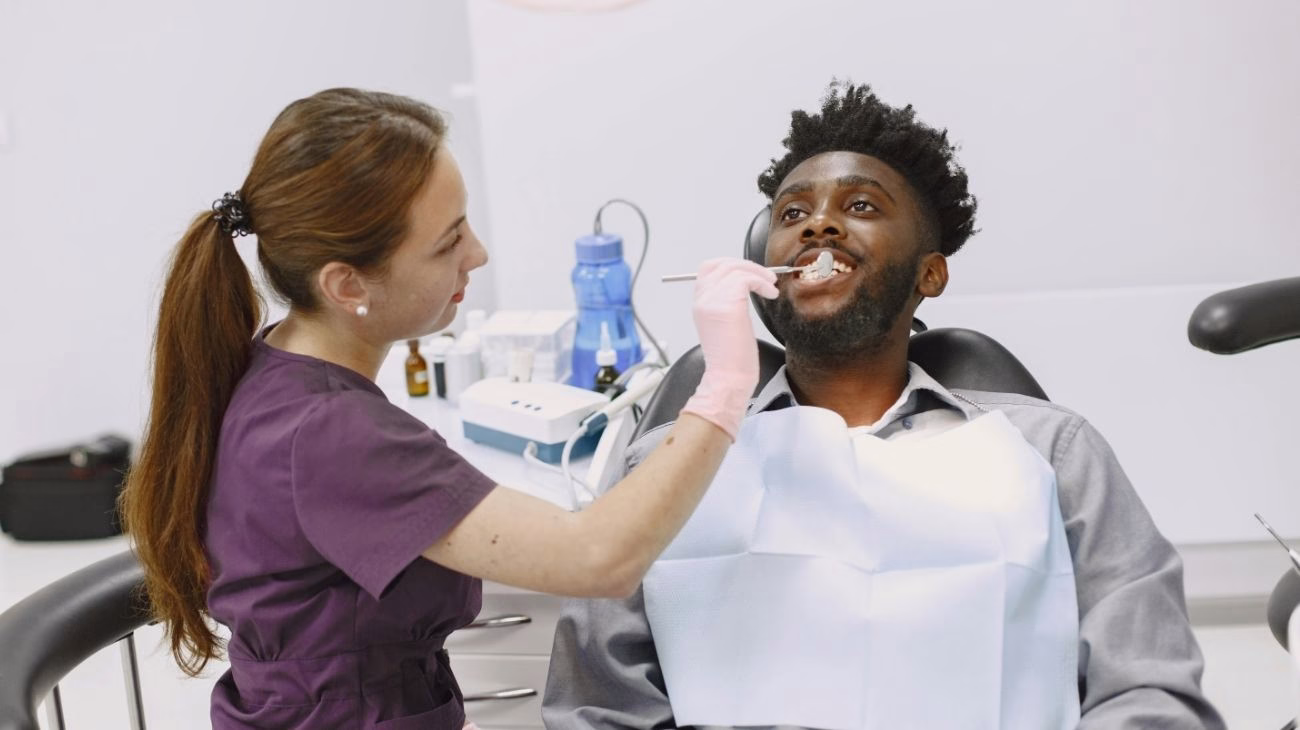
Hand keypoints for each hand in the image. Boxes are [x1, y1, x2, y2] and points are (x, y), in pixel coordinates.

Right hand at [681, 258, 777, 438]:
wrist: (728, 379)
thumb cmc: (731, 360)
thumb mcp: (725, 325)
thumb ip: (727, 304)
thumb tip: (745, 286)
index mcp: (700, 304)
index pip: (708, 269)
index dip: (731, 265)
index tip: (751, 274)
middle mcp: (702, 300)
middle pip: (720, 264)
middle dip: (746, 265)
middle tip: (765, 277)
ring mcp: (712, 302)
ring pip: (735, 269)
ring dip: (758, 273)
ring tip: (771, 287)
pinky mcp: (727, 306)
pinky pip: (745, 279)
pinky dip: (761, 282)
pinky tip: (770, 294)